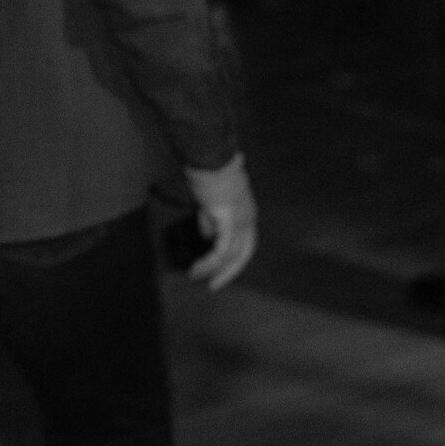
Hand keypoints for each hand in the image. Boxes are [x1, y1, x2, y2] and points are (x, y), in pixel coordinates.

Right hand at [180, 155, 257, 289]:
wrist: (211, 159)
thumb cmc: (209, 174)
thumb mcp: (211, 201)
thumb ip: (210, 220)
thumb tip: (207, 237)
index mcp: (247, 213)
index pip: (245, 243)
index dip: (233, 259)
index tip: (219, 270)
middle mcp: (248, 219)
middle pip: (243, 254)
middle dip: (228, 272)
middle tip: (213, 286)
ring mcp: (241, 220)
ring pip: (231, 255)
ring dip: (213, 269)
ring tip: (196, 276)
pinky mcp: (230, 221)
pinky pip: (221, 249)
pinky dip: (209, 262)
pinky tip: (197, 267)